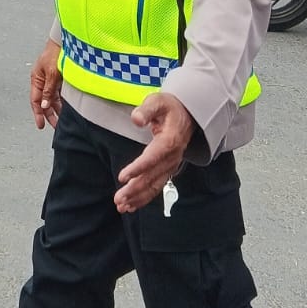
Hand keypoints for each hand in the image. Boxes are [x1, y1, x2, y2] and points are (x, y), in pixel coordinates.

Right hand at [29, 39, 61, 129]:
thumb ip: (48, 90)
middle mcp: (43, 81)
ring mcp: (51, 80)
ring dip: (57, 110)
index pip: (35, 100)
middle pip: (44, 102)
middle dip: (49, 115)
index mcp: (36, 79)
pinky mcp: (59, 79)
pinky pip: (60, 94)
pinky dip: (62, 102)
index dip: (38, 113)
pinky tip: (67, 110)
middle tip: (55, 126)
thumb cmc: (55, 53)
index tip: (40, 125)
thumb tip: (45, 105)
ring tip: (63, 121)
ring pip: (53, 99)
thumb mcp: (51, 73)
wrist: (65, 42)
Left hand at [114, 92, 194, 213]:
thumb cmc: (169, 106)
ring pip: (154, 185)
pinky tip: (132, 205)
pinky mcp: (168, 169)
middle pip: (152, 176)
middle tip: (118, 199)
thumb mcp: (158, 101)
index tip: (123, 177)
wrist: (188, 114)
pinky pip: (156, 186)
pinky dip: (144, 197)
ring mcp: (171, 165)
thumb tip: (136, 119)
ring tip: (122, 206)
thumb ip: (146, 110)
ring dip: (138, 197)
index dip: (138, 168)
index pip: (153, 158)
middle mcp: (172, 157)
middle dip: (134, 189)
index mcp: (170, 140)